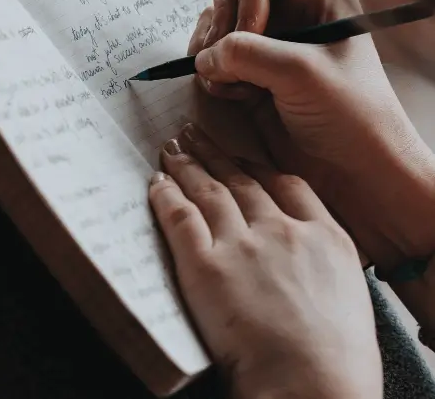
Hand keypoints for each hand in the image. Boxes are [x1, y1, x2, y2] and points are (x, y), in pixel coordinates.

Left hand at [149, 124, 382, 398]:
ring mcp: (242, 245)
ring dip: (188, 165)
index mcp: (323, 234)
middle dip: (215, 154)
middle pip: (241, 179)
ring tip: (173, 148)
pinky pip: (180, 218)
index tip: (240, 156)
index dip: (256, 164)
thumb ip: (322, 261)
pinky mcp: (206, 266)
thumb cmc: (339, 358)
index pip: (285, 183)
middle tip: (195, 135)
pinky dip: (166, 196)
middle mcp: (280, 229)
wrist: (313, 386)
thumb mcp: (349, 294)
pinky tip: (158, 182)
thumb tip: (303, 257)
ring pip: (208, 191)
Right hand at [191, 0, 434, 271]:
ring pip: (212, 24)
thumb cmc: (351, 117)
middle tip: (230, 62)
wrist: (358, 173)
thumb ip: (244, 51)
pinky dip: (214, 77)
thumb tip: (202, 57)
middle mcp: (287, 9)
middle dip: (220, 25)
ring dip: (214, 55)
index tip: (251, 35)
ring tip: (240, 86)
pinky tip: (239, 97)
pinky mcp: (250, 72)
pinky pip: (211, 58)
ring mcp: (266, 41)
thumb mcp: (300, 72)